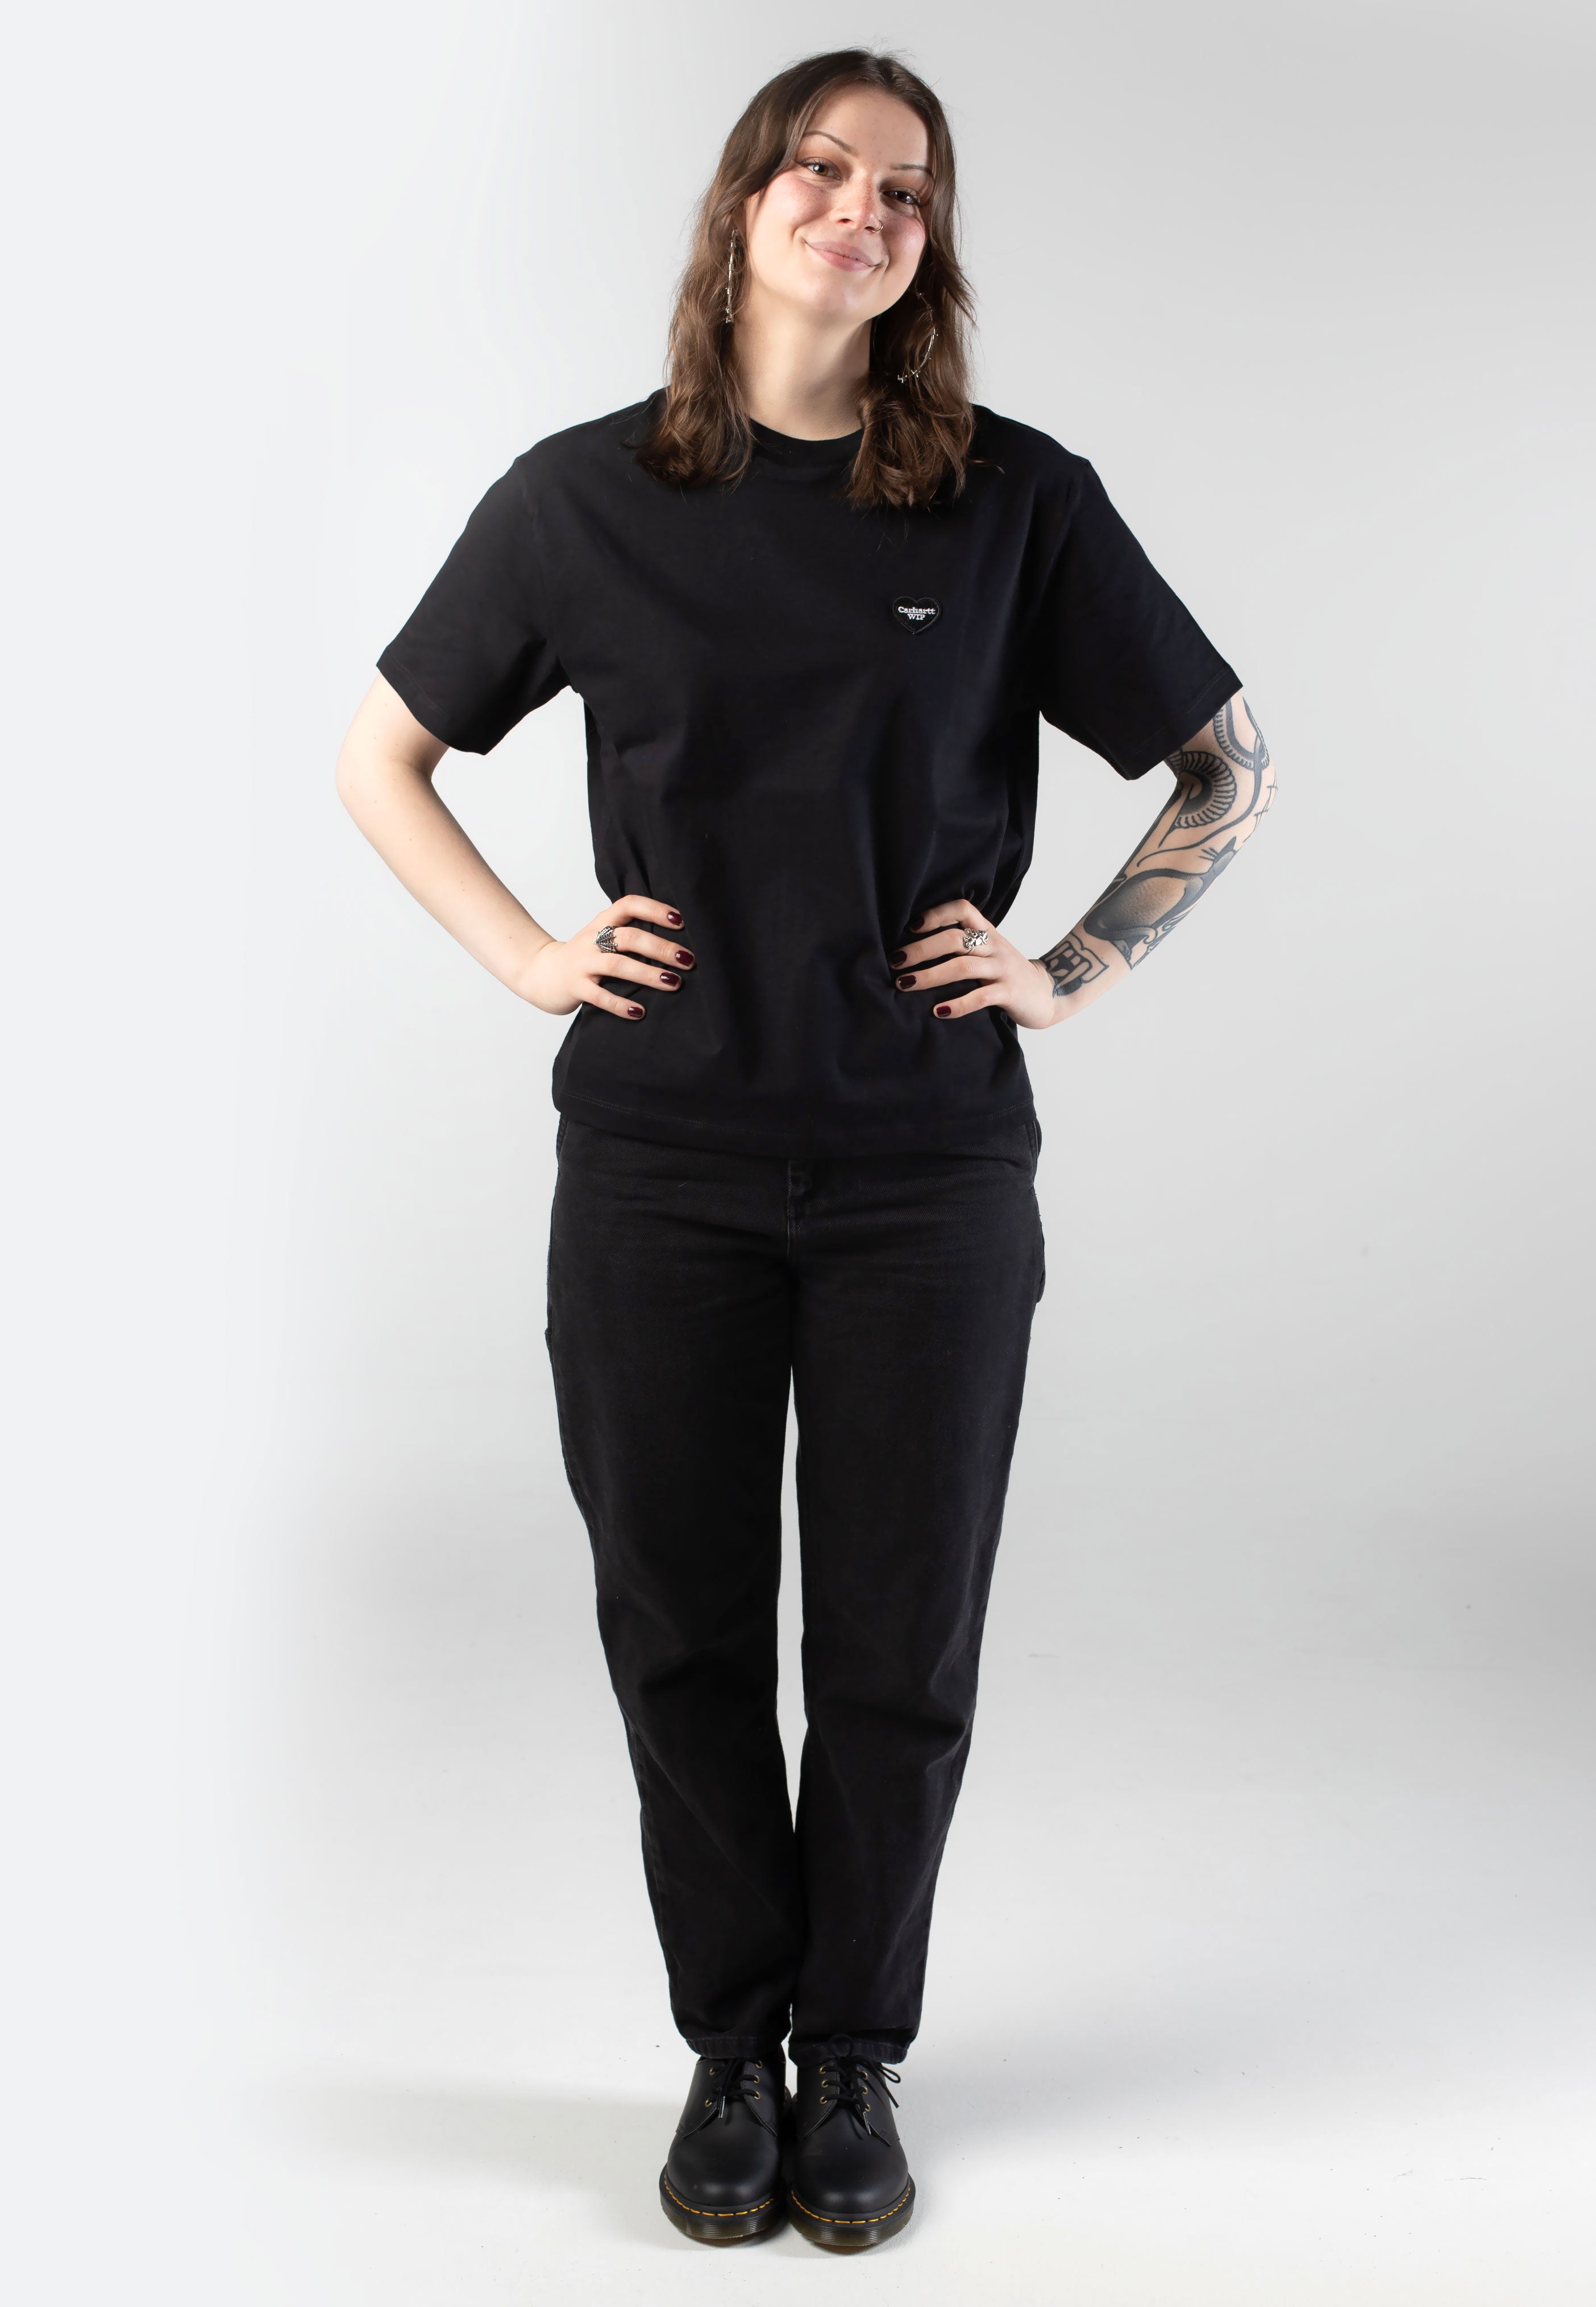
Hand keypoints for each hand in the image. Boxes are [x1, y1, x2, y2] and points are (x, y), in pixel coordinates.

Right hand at [517, 895, 693, 1020]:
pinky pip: (600, 996)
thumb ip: (629, 934)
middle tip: (688, 960)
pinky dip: (620, 1005)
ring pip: (617, 964)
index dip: (655, 909)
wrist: (539, 973)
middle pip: (628, 936)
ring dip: (647, 974)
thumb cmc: (584, 957)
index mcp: (602, 922)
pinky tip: (640, 1012)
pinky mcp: (575, 987)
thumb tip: (676, 943)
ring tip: (673, 982)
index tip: (681, 920)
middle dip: (661, 947)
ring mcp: (582, 964)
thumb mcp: (602, 938)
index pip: (628, 904)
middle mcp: (592, 940)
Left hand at [890, 898, 1060, 1030]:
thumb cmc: (1007, 973)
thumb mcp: (988, 952)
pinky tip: (938, 1011)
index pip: (962, 909)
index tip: (910, 927)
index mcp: (987, 932)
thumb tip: (915, 949)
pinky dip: (957, 1005)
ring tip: (904, 984)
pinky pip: (980, 997)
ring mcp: (1002, 969)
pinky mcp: (1009, 993)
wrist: (1048, 993)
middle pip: (954, 939)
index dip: (936, 914)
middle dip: (920, 950)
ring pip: (962, 967)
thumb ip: (963, 946)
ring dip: (929, 976)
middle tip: (895, 962)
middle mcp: (994, 946)